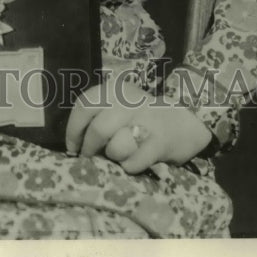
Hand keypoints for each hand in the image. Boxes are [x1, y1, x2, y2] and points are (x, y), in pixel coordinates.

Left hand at [65, 79, 211, 173]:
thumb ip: (97, 117)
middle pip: (98, 129)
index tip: (73, 147)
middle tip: (91, 158)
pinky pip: (134, 162)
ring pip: (116, 147)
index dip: (73, 130)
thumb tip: (74, 143)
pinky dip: (130, 166)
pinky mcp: (161, 140)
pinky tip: (135, 161)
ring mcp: (147, 119)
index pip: (84, 106)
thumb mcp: (117, 106)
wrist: (183, 122)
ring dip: (114, 156)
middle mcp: (130, 100)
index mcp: (114, 90)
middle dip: (90, 149)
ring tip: (119, 155)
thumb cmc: (140, 118)